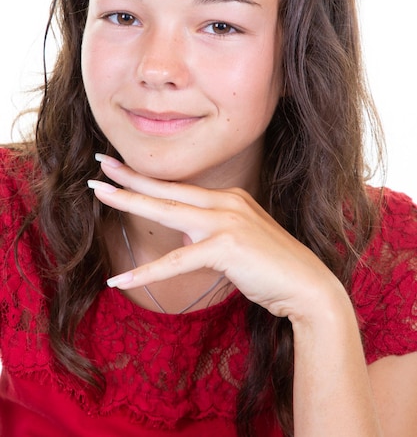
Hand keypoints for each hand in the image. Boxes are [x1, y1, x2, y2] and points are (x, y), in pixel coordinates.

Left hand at [88, 155, 345, 320]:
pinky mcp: (226, 246)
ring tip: (99, 192)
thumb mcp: (236, 243)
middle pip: (169, 189)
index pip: (181, 187)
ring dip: (130, 201)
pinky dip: (147, 271)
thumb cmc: (272, 268)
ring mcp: (226, 221)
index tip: (123, 168)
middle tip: (101, 164)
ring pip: (168, 212)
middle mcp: (226, 202)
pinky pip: (177, 260)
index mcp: (230, 198)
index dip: (150, 179)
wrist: (306, 285)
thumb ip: (208, 236)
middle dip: (132, 177)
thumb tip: (184, 239)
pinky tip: (120, 279)